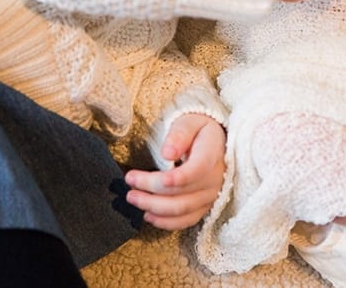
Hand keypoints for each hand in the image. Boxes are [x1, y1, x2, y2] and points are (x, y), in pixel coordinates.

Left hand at [123, 113, 225, 229]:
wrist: (215, 143)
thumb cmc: (200, 131)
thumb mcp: (191, 122)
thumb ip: (179, 134)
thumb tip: (167, 153)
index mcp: (211, 156)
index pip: (195, 172)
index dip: (173, 179)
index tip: (147, 178)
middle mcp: (214, 181)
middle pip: (182, 195)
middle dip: (152, 193)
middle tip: (130, 182)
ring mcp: (209, 197)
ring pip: (181, 211)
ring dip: (154, 208)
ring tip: (133, 197)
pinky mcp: (203, 207)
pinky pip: (186, 221)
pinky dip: (166, 222)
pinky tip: (148, 215)